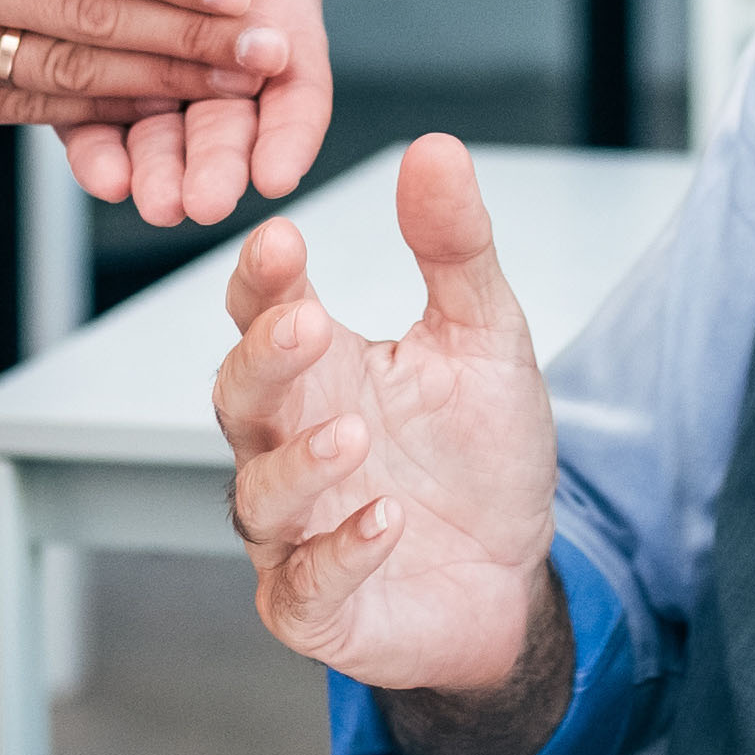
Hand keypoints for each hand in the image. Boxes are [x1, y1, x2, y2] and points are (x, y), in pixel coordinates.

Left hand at [60, 0, 497, 228]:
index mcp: (284, 35)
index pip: (299, 97)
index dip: (291, 135)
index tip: (280, 172)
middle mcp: (225, 71)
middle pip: (229, 130)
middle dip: (219, 167)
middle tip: (207, 203)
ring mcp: (162, 79)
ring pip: (166, 140)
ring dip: (160, 173)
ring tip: (153, 202)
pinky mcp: (99, 76)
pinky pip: (97, 124)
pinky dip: (98, 153)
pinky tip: (100, 173)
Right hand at [213, 133, 559, 695]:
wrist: (515, 578)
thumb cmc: (479, 456)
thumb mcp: (485, 339)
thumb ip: (455, 248)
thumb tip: (434, 147)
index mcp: (320, 370)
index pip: (264, 311)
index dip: (264, 276)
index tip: (285, 238)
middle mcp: (289, 444)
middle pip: (239, 394)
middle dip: (265, 356)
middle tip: (305, 320)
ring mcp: (295, 530)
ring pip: (258, 493)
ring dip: (299, 460)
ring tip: (353, 430)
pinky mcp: (316, 606)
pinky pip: (306, 584)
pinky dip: (339, 552)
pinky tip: (382, 520)